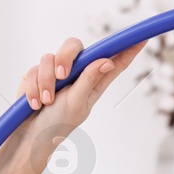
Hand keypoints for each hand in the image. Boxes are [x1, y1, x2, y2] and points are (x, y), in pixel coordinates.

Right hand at [16, 35, 146, 132]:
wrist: (30, 136)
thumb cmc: (58, 123)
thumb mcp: (77, 102)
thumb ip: (89, 79)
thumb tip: (107, 61)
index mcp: (94, 81)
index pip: (113, 61)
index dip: (127, 48)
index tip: (142, 37)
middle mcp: (76, 73)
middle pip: (74, 46)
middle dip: (65, 57)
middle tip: (62, 75)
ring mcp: (55, 73)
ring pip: (49, 58)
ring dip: (46, 81)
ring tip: (46, 101)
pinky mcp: (36, 75)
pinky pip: (33, 70)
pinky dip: (33, 87)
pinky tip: (36, 103)